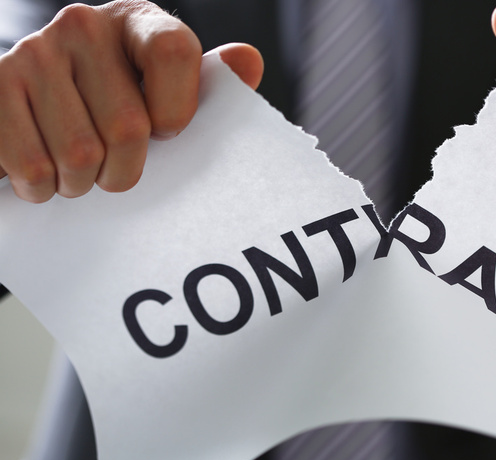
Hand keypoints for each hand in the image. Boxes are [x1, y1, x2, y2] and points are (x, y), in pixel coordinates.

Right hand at [0, 0, 262, 202]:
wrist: (33, 111)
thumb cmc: (118, 106)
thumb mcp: (168, 91)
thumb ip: (209, 83)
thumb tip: (248, 61)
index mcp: (138, 21)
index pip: (175, 52)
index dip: (176, 111)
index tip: (165, 133)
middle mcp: (84, 25)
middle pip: (128, 127)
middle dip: (126, 171)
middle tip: (116, 169)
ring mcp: (32, 53)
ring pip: (79, 156)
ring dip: (83, 183)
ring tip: (81, 170)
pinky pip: (33, 166)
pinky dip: (43, 187)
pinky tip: (46, 172)